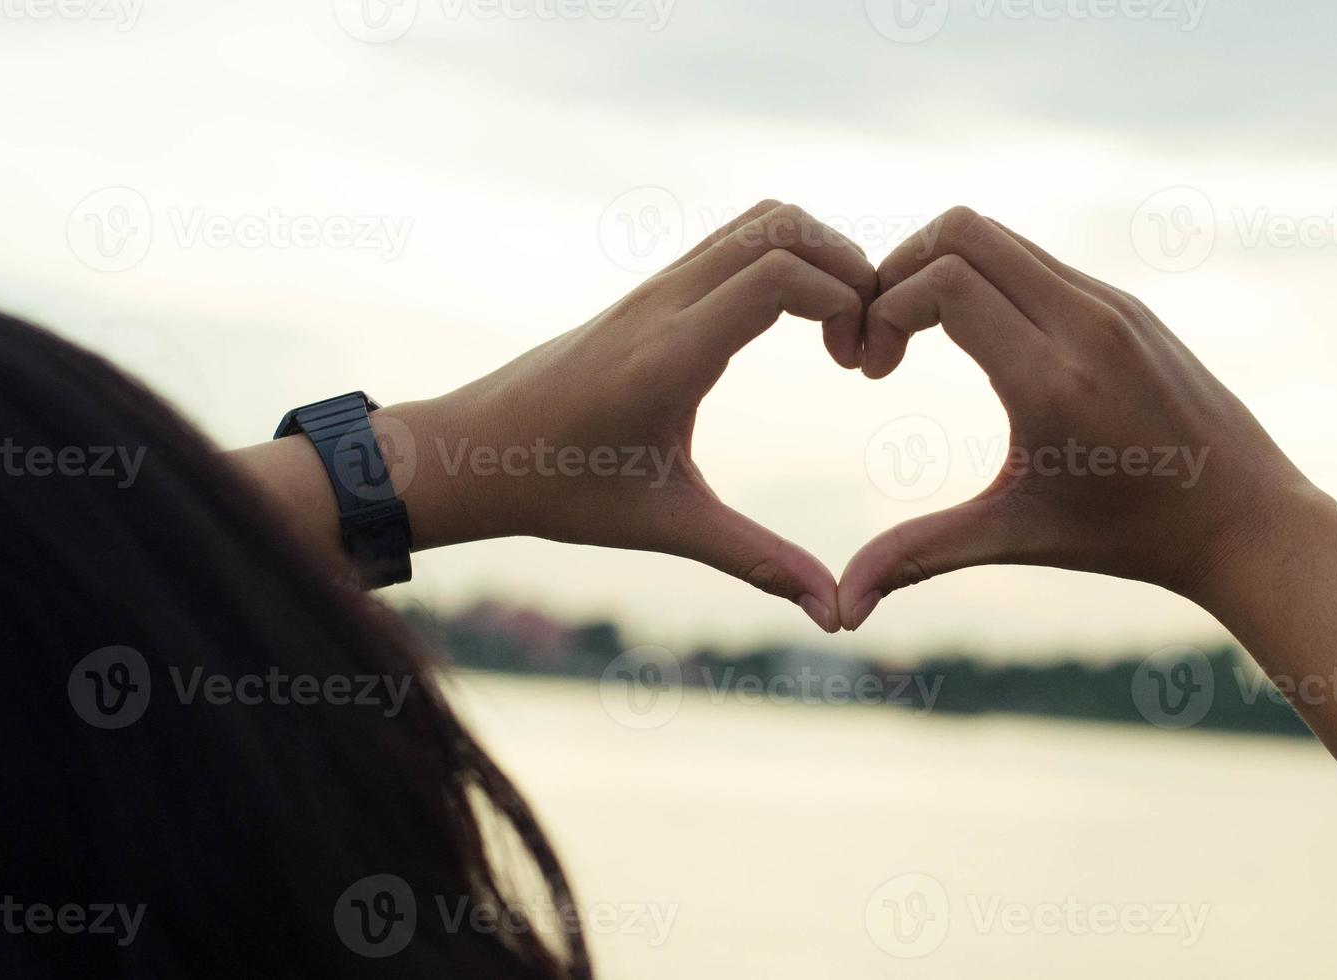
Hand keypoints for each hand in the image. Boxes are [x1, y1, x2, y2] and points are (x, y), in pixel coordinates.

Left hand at [396, 200, 877, 631]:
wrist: (474, 451)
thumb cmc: (562, 491)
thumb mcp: (669, 526)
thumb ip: (760, 563)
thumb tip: (835, 616)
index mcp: (671, 355)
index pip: (780, 274)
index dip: (845, 299)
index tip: (858, 365)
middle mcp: (664, 303)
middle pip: (781, 224)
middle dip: (847, 263)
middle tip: (862, 338)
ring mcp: (655, 287)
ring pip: (757, 220)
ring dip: (816, 254)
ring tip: (838, 328)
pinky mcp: (650, 290)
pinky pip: (732, 241)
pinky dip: (783, 258)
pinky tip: (794, 325)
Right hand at [838, 207, 1314, 629]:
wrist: (1245, 519)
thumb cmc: (1127, 537)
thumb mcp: (1014, 537)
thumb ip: (918, 556)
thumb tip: (843, 610)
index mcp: (1051, 379)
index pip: (942, 282)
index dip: (881, 310)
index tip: (870, 371)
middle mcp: (1085, 323)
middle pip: (960, 231)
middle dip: (896, 272)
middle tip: (880, 339)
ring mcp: (1111, 303)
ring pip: (996, 234)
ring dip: (937, 269)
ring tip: (916, 336)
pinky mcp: (1123, 302)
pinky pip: (1032, 258)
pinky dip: (981, 276)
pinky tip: (971, 337)